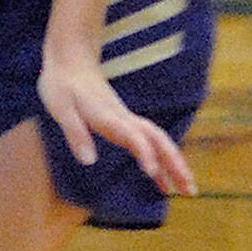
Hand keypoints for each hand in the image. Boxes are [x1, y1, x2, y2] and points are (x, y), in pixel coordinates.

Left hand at [37, 58, 197, 197]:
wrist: (70, 59)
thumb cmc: (62, 84)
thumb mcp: (60, 108)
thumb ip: (75, 133)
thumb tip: (89, 161)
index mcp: (108, 117)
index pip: (133, 136)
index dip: (144, 153)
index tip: (151, 173)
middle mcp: (123, 118)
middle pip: (158, 140)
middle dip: (175, 164)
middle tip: (190, 190)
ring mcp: (126, 119)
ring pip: (158, 141)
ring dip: (174, 164)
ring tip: (188, 190)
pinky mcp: (124, 121)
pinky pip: (148, 141)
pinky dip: (159, 159)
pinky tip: (160, 176)